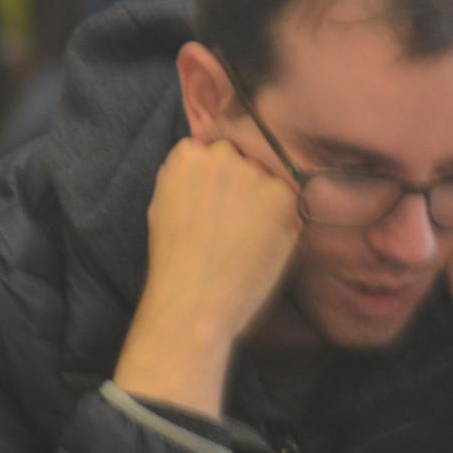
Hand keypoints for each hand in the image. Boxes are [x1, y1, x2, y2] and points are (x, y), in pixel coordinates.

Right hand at [113, 139, 300, 418]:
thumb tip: (211, 171)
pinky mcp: (280, 195)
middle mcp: (220, 154)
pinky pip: (288, 203)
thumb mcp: (165, 206)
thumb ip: (188, 179)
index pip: (212, 152)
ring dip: (264, 203)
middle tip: (233, 227)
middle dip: (242, 186)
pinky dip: (282, 223)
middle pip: (242, 160)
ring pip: (268, 180)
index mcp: (186, 155)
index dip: (218, 183)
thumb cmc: (174, 265)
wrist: (193, 301)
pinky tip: (261, 247)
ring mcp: (252, 172)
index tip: (215, 208)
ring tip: (246, 242)